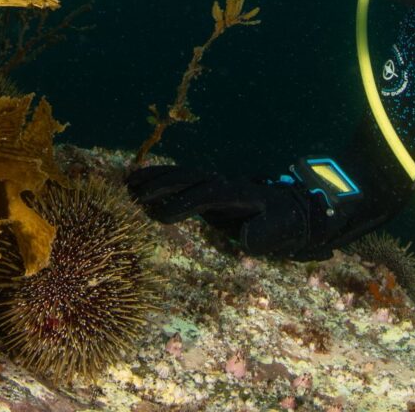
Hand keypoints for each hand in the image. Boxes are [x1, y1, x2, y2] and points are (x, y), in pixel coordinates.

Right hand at [124, 163, 313, 256]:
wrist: (289, 209)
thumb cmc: (283, 224)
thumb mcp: (281, 231)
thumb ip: (265, 234)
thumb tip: (245, 239)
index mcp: (239, 194)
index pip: (208, 194)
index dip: (185, 202)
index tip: (161, 217)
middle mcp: (222, 183)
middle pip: (188, 177)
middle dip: (161, 185)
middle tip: (133, 197)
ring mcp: (212, 184)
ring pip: (179, 175)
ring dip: (153, 179)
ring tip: (124, 186)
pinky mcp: (203, 189)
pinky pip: (177, 181)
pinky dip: (155, 180)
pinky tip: (132, 185)